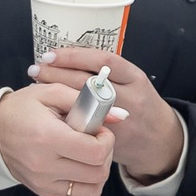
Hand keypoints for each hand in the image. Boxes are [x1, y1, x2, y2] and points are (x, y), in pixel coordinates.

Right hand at [0, 84, 114, 195]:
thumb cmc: (22, 108)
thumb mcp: (51, 93)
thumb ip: (88, 101)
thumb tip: (121, 115)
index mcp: (48, 137)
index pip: (96, 152)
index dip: (106, 139)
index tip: (99, 129)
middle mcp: (45, 165)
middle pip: (99, 172)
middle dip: (106, 154)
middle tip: (95, 140)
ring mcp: (44, 182)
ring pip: (94, 189)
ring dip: (100, 172)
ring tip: (89, 155)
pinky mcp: (43, 192)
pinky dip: (89, 186)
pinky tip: (81, 168)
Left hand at [33, 49, 184, 183]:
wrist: (159, 140)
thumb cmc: (139, 105)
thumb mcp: (132, 82)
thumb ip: (107, 73)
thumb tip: (68, 58)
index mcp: (135, 78)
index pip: (102, 61)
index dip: (74, 56)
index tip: (51, 54)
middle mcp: (130, 98)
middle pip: (88, 82)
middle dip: (58, 74)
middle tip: (36, 69)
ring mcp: (122, 122)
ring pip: (84, 106)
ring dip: (57, 95)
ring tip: (38, 86)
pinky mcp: (113, 141)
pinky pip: (85, 128)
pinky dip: (66, 117)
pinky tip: (51, 110)